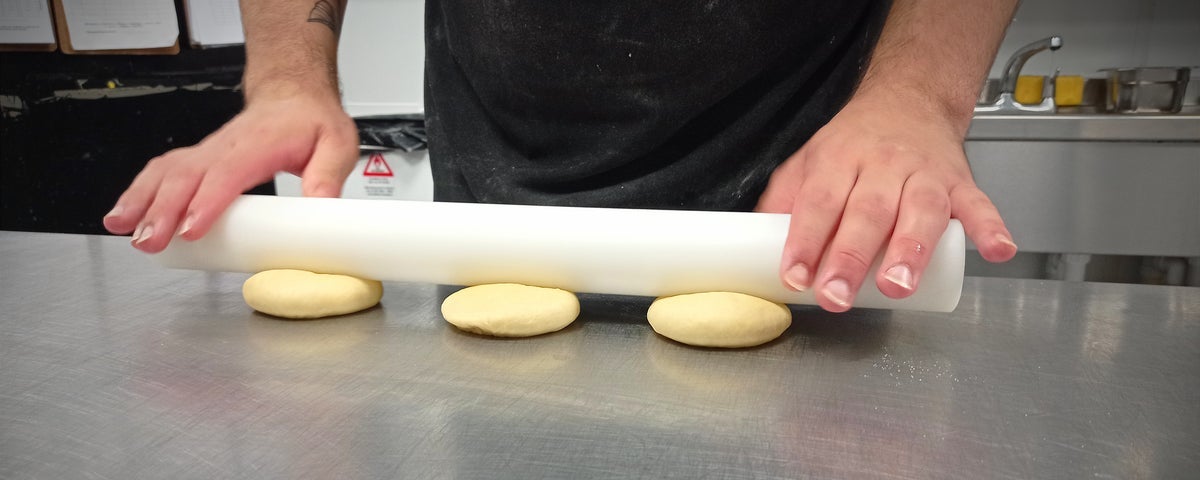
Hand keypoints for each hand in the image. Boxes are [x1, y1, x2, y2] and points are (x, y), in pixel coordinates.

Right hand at [102, 94, 358, 252]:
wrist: (293, 94)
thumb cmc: (312, 120)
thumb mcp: (337, 144)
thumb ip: (329, 175)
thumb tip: (322, 206)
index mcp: (259, 145)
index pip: (227, 174)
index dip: (207, 202)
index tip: (192, 229)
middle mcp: (225, 147)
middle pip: (185, 176)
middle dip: (162, 210)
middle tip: (149, 242)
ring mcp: (208, 153)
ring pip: (165, 172)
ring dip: (141, 199)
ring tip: (121, 228)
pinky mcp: (200, 160)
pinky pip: (163, 172)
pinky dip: (141, 192)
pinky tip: (126, 215)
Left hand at [756, 94, 1016, 311]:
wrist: (908, 101)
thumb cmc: (852, 145)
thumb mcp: (808, 163)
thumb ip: (784, 204)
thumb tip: (753, 251)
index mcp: (838, 161)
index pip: (818, 203)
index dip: (805, 241)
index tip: (795, 276)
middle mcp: (881, 165)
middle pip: (866, 212)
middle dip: (851, 257)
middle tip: (837, 295)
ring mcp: (924, 173)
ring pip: (919, 210)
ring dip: (910, 249)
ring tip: (899, 285)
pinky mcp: (960, 183)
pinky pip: (978, 205)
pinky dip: (989, 228)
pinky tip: (995, 251)